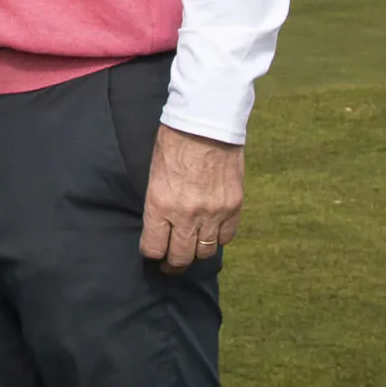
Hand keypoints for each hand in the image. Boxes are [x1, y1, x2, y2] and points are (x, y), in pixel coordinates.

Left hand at [139, 123, 243, 273]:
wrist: (205, 122)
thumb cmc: (173, 142)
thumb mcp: (153, 173)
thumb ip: (158, 203)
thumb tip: (161, 225)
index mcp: (160, 204)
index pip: (153, 248)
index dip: (152, 254)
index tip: (153, 253)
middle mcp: (186, 215)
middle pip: (180, 258)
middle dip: (173, 264)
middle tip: (171, 264)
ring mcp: (213, 213)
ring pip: (205, 252)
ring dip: (196, 253)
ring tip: (191, 250)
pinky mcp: (234, 207)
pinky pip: (227, 238)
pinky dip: (218, 238)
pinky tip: (212, 233)